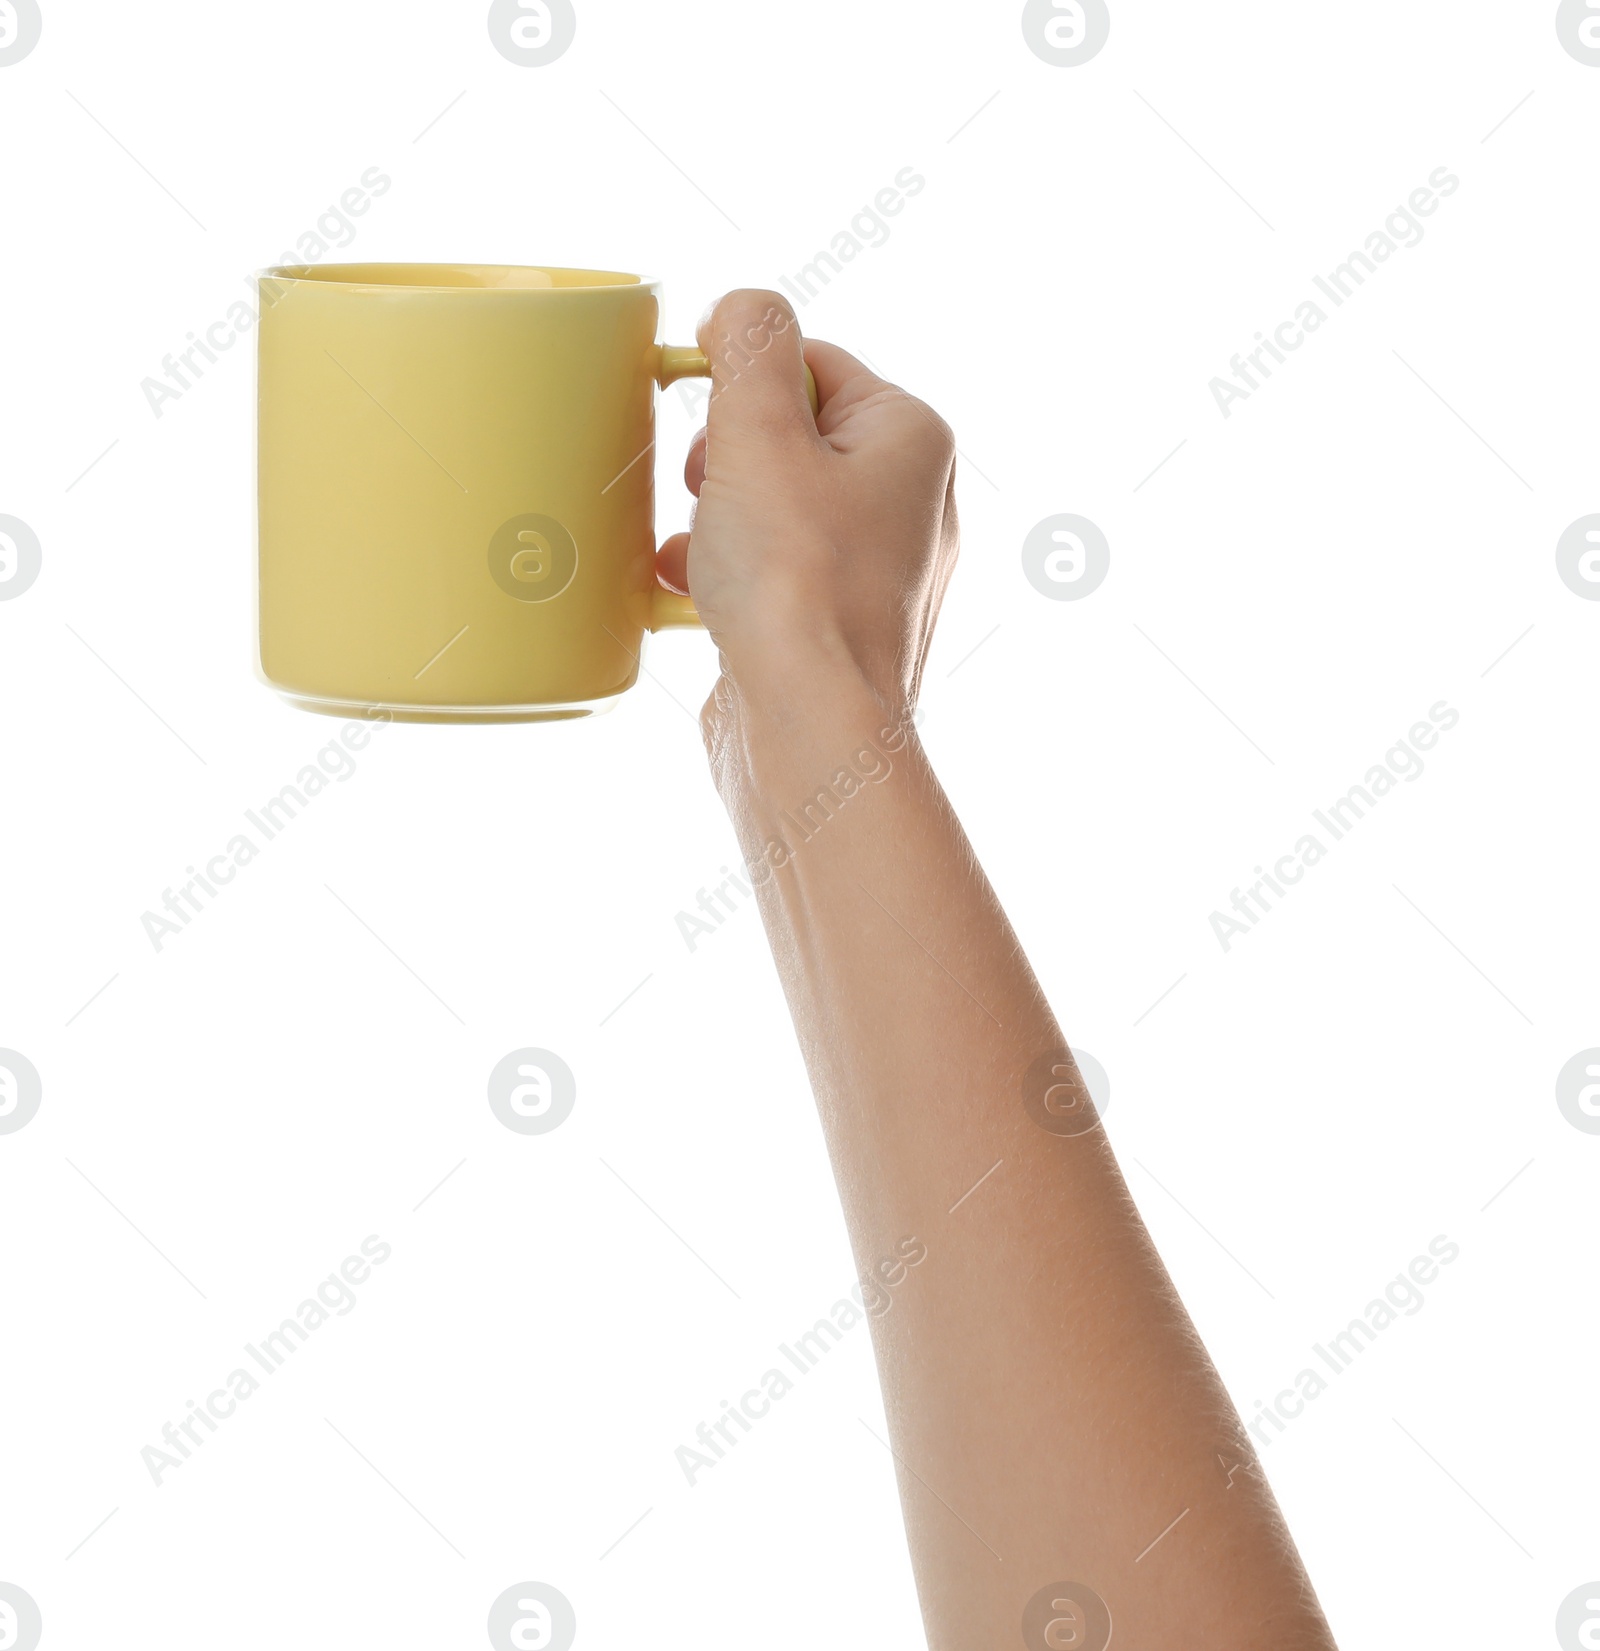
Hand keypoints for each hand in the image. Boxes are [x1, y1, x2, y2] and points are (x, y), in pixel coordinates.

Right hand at [656, 290, 959, 725]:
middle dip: (725, 459)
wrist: (811, 733)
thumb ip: (751, 347)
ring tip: (700, 549)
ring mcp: (876, 574)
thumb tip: (744, 307)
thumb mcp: (760, 432)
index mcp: (912, 438)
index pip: (814, 362)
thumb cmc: (796, 587)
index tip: (696, 410)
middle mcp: (910, 503)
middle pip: (789, 437)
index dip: (742, 381)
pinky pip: (770, 575)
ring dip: (714, 519)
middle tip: (708, 490)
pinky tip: (689, 594)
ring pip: (771, 509)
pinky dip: (721, 576)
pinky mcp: (835, 630)